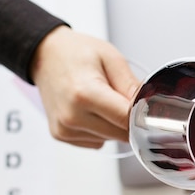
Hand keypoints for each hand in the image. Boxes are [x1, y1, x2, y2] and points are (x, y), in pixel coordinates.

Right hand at [30, 26, 139, 147]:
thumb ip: (132, 86)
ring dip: (114, 125)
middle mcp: (71, 116)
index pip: (127, 120)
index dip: (143, 115)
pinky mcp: (62, 135)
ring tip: (101, 100)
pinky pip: (97, 141)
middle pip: (121, 134)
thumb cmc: (76, 53)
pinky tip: (91, 110)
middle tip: (122, 98)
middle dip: (129, 120)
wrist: (44, 54)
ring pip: (111, 140)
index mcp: (84, 94)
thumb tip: (150, 106)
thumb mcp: (112, 59)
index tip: (149, 108)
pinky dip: (101, 129)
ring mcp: (65, 129)